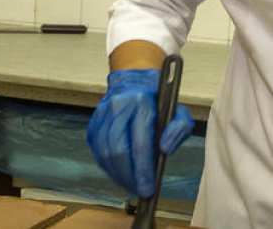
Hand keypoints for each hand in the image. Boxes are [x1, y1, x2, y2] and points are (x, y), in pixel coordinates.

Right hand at [85, 68, 194, 197]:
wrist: (133, 80)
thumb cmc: (158, 101)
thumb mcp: (178, 111)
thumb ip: (178, 129)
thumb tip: (164, 150)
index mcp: (141, 102)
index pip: (139, 143)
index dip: (143, 170)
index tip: (148, 188)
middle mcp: (118, 107)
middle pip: (118, 151)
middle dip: (129, 177)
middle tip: (140, 191)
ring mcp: (102, 115)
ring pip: (105, 154)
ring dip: (118, 175)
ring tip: (131, 185)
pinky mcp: (93, 123)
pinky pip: (98, 152)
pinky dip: (109, 167)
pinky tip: (121, 174)